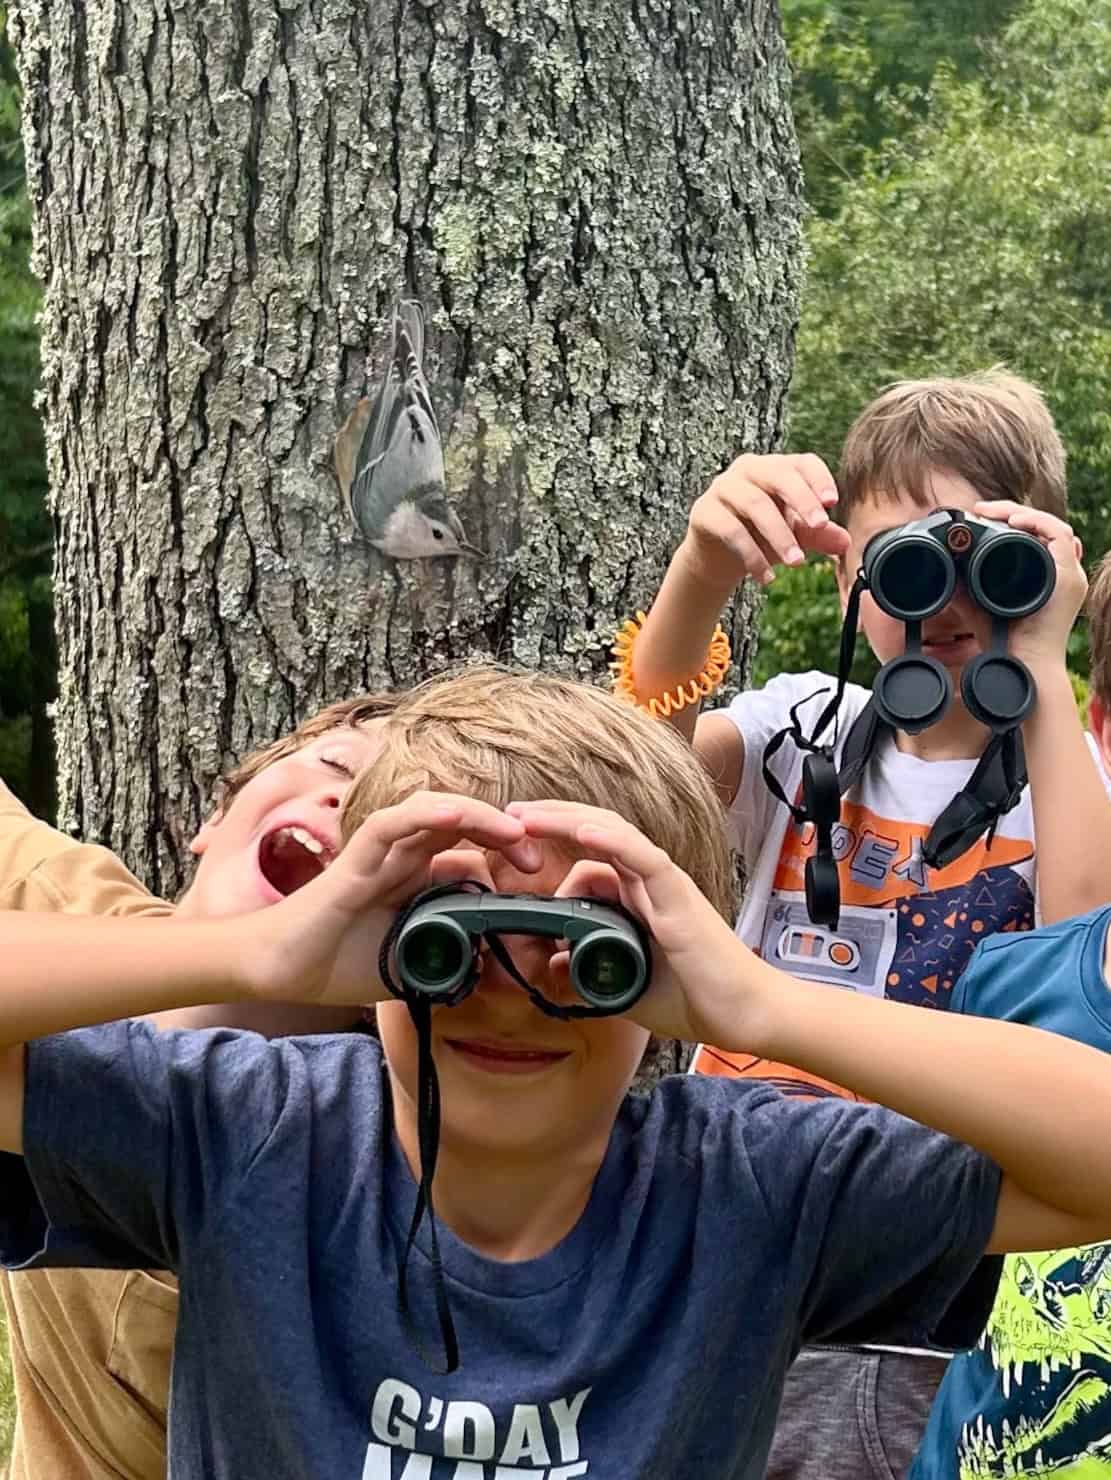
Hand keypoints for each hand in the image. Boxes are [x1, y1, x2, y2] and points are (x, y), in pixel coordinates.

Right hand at [237, 793, 541, 1005]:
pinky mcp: (354, 860)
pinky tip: (457, 815)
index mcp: (418, 874)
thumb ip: (447, 961)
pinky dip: (425, 814)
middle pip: (461, 822)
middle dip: (505, 833)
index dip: (508, 852)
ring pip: (432, 812)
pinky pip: (391, 824)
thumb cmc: (338, 962)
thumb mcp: (409, 966)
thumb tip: (489, 967)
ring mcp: (379, 853)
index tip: (539, 876)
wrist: (280, 971)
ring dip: (478, 816)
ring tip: (514, 832)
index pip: (471, 846)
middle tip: (538, 860)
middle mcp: (402, 855)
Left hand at [505, 799, 753, 1044]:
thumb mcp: (626, 986)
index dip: (555, 843)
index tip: (515, 840)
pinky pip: (644, 859)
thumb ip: (590, 974)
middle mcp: (651, 883)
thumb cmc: (697, 998)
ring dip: (568, 821)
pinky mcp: (680, 898)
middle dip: (552, 818)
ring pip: (614, 835)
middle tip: (510, 813)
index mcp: (639, 897)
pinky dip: (613, 841)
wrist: (747, 1015)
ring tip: (528, 815)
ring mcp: (666, 886)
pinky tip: (584, 832)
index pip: (592, 854)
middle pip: (598, 831)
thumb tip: (553, 965)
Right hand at [681, 453, 850, 592]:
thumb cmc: (760, 535)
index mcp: (775, 468)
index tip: (833, 502)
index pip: (801, 463)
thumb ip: (818, 535)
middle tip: (820, 526)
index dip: (819, 478)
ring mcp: (722, 489)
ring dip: (780, 535)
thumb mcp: (794, 535)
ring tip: (797, 562)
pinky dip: (753, 556)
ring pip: (755, 504)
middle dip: (802, 500)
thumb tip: (845, 542)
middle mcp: (747, 470)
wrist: (718, 557)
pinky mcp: (704, 513)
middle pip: (777, 476)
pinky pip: (732, 530)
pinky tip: (767, 577)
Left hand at [974, 500, 1086, 669]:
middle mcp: (1061, 572)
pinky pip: (1062, 537)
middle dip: (1011, 512)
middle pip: (1042, 527)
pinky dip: (1038, 524)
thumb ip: (965, 594)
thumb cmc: (1006, 644)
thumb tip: (944, 577)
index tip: (980, 514)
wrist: (1024, 665)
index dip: (1009, 520)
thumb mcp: (980, 610)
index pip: (1034, 536)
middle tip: (981, 508)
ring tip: (993, 511)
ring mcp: (1068, 574)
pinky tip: (1014, 522)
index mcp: (1045, 576)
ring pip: (1052, 526)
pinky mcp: (1069, 578)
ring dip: (1022, 513)